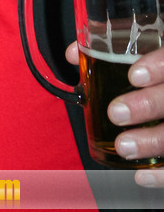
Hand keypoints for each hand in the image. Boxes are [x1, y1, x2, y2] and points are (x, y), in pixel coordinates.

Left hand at [66, 41, 163, 185]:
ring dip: (151, 142)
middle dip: (146, 105)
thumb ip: (111, 51)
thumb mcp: (141, 53)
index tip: (133, 75)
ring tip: (123, 146)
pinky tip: (141, 175)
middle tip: (116, 113)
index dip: (157, 67)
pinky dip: (161, 173)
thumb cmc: (152, 76)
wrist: (159, 98)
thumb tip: (73, 55)